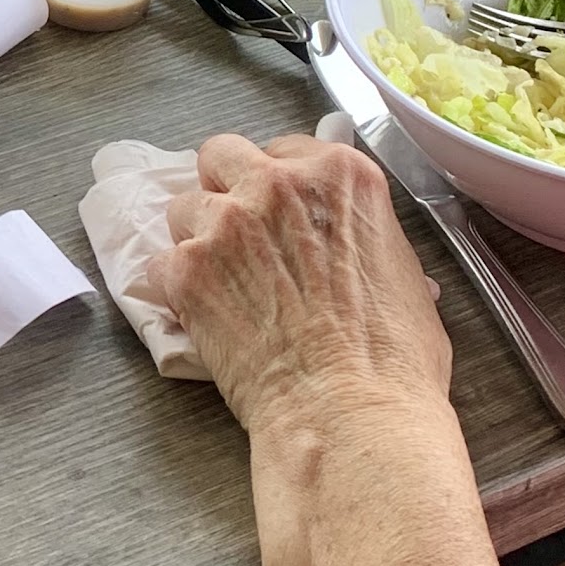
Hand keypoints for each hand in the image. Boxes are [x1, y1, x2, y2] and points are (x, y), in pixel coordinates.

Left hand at [147, 133, 449, 438]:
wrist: (352, 414)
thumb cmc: (393, 360)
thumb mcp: (400, 273)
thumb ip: (360, 236)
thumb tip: (347, 244)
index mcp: (339, 176)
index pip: (286, 151)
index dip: (279, 184)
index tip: (281, 213)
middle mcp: (277, 184)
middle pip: (221, 154)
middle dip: (224, 187)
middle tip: (239, 233)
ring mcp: (227, 222)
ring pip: (185, 208)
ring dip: (198, 240)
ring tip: (224, 286)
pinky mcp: (187, 267)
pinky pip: (163, 263)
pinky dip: (178, 288)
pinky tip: (205, 317)